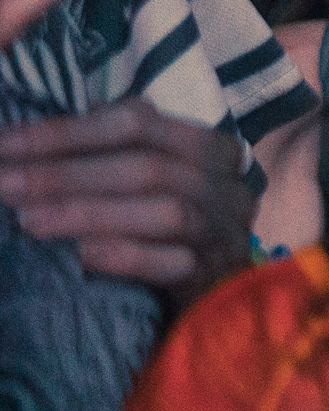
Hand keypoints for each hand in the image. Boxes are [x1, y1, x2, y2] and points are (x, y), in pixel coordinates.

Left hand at [0, 100, 257, 303]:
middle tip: (4, 184)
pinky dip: (126, 256)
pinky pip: (172, 263)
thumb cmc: (170, 221)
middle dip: (67, 174)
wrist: (218, 288)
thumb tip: (50, 128)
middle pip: (147, 168)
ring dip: (90, 213)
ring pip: (164, 212)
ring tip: (27, 221)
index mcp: (208, 146)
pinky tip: (80, 256)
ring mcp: (223, 230)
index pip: (137, 123)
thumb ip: (120, 147)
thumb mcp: (156, 175)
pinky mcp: (214, 275)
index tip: (5, 144)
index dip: (68, 131)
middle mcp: (223, 184)